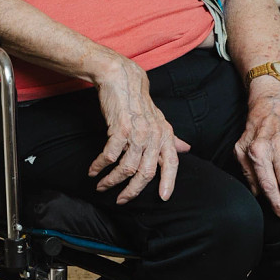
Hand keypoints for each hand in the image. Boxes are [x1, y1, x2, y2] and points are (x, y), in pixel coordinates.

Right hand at [89, 58, 190, 203]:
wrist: (122, 80)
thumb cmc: (139, 102)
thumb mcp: (159, 120)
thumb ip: (171, 138)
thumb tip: (186, 149)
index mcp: (165, 135)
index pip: (172, 163)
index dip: (169, 182)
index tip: (164, 198)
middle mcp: (154, 136)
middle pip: (146, 173)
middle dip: (132, 191)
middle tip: (120, 200)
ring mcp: (138, 133)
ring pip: (126, 168)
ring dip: (112, 181)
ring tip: (102, 186)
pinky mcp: (120, 129)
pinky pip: (110, 156)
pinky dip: (100, 166)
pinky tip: (93, 171)